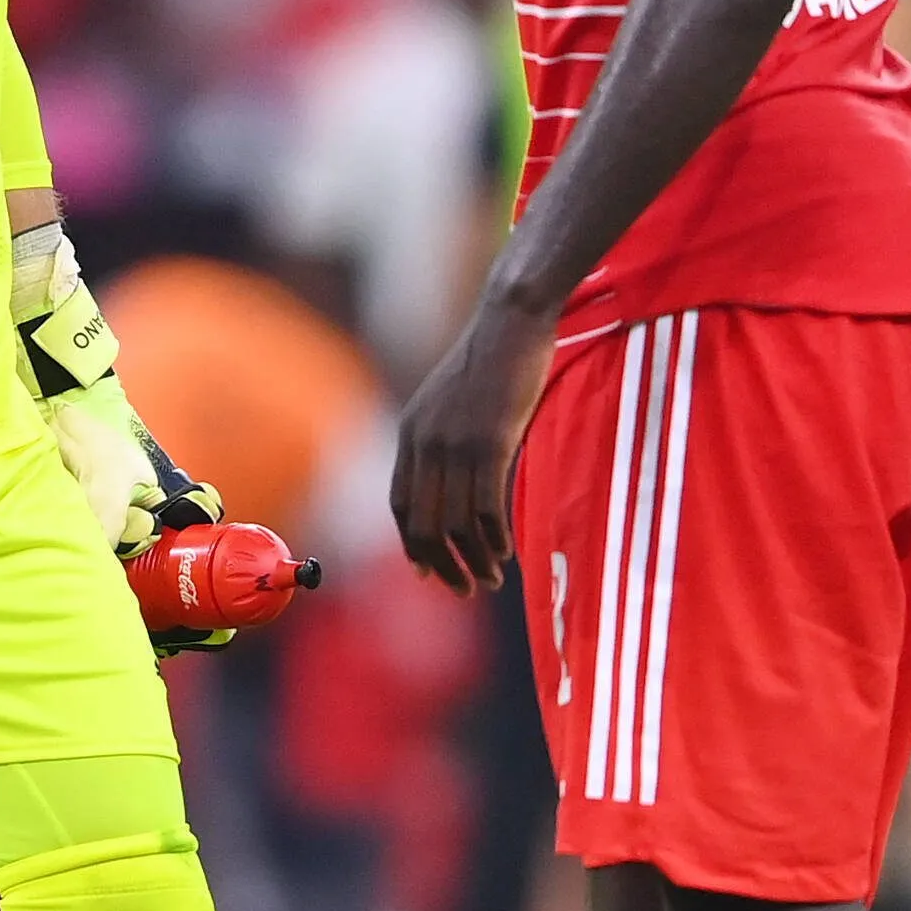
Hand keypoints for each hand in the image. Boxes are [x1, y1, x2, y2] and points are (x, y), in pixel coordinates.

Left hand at [390, 291, 560, 595]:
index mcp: (411, 433)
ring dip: (473, 559)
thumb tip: (453, 486)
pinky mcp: (489, 442)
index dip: (413, 545)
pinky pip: (487, 506)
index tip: (428, 573)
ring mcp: (456, 442)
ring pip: (456, 522)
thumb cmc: (490, 361)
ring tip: (492, 579)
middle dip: (443, 564)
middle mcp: (425, 442)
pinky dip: (495, 538)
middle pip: (423, 523)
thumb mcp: (453, 403)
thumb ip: (445, 440)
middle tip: (466, 588)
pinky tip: (507, 553)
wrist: (510, 321)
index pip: (400, 505)